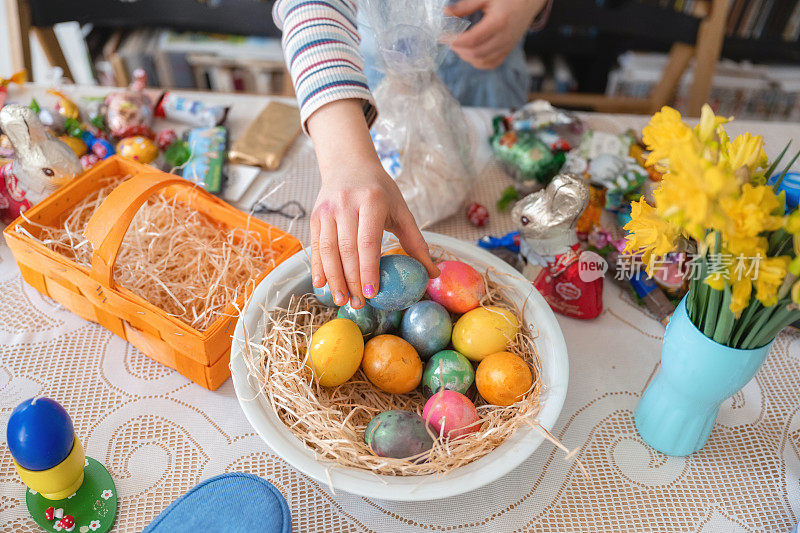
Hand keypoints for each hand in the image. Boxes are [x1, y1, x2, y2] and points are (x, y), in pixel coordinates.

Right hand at [307, 100, 438, 308]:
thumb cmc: (380, 191)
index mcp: (371, 201)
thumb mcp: (401, 210)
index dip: (368, 269)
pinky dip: (318, 267)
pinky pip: (316, 246)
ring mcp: (327, 209)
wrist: (349, 164)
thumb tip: (433, 274)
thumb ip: (416, 242)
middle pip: (347, 250)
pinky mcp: (315, 215)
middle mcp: (346, 204)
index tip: (371, 293)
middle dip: (352, 280)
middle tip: (359, 304)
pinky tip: (322, 285)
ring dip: (334, 279)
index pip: (368, 241)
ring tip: (342, 300)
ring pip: (328, 250)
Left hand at [446, 0, 547, 69]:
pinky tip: (470, 53)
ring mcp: (507, 47)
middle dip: (458, 49)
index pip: (472, 39)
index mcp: (499, 22)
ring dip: (466, 56)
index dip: (455, 40)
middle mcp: (504, 38)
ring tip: (459, 45)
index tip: (443, 36)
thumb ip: (465, 6)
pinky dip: (477, 62)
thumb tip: (446, 14)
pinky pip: (490, 64)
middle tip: (449, 39)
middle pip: (476, 53)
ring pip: (482, 61)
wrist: (528, 3)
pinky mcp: (507, 51)